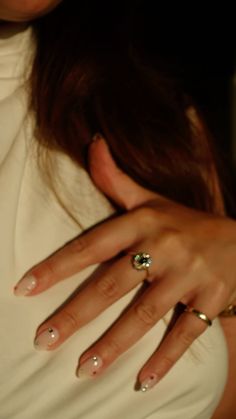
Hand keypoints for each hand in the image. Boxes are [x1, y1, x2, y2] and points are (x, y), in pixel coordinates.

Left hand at [14, 136, 235, 389]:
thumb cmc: (184, 221)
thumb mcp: (150, 198)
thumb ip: (115, 178)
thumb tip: (93, 141)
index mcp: (143, 222)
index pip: (92, 245)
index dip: (57, 267)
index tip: (25, 288)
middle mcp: (163, 247)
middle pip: (112, 285)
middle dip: (76, 314)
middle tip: (44, 340)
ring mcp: (188, 275)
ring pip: (145, 314)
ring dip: (113, 345)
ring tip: (83, 369)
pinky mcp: (210, 299)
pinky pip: (185, 333)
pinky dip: (164, 360)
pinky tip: (142, 382)